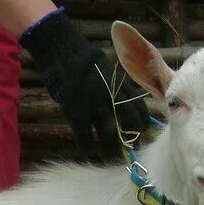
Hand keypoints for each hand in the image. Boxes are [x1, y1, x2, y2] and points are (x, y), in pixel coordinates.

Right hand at [20, 9, 149, 158]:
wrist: (61, 47)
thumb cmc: (82, 58)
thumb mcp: (107, 68)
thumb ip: (116, 85)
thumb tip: (123, 101)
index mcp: (120, 84)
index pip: (139, 108)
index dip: (142, 124)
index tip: (140, 133)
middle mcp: (112, 94)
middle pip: (130, 123)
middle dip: (132, 138)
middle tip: (128, 150)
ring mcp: (94, 102)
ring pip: (109, 132)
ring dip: (110, 148)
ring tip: (109, 157)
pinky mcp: (75, 108)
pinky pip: (84, 133)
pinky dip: (87, 145)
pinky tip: (87, 151)